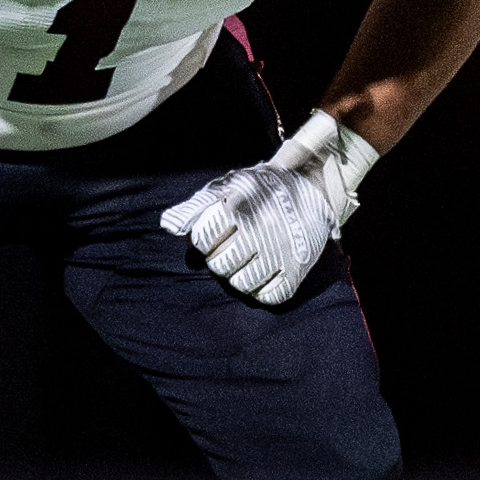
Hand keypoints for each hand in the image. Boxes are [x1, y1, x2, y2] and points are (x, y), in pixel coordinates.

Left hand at [159, 112, 378, 305]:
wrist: (310, 183)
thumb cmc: (260, 188)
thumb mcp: (227, 186)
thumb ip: (196, 206)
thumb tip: (169, 226)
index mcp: (238, 208)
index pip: (202, 240)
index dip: (204, 240)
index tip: (215, 233)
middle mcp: (258, 231)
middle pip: (219, 266)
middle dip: (218, 260)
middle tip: (229, 249)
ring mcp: (280, 252)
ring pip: (241, 284)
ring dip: (237, 276)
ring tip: (244, 262)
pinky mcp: (297, 268)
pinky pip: (270, 296)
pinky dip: (261, 290)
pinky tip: (261, 275)